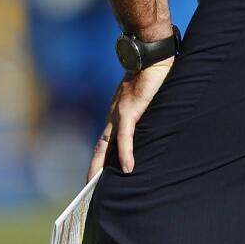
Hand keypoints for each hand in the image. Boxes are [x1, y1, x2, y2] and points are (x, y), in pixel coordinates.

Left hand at [87, 57, 172, 180]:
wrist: (152, 55)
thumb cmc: (153, 74)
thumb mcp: (148, 100)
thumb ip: (148, 114)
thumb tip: (156, 129)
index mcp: (118, 113)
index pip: (106, 140)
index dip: (101, 158)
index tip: (97, 176)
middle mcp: (115, 114)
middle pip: (101, 146)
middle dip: (95, 168)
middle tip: (88, 188)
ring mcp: (120, 112)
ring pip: (107, 145)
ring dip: (101, 166)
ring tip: (97, 186)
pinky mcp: (130, 110)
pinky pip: (126, 136)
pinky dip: (126, 153)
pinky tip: (128, 169)